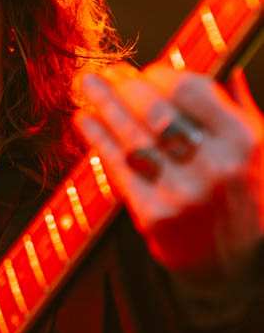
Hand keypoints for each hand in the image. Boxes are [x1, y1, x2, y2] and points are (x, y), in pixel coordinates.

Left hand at [74, 62, 263, 289]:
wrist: (232, 265)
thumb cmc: (243, 196)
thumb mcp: (258, 151)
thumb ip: (238, 109)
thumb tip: (221, 67)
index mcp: (244, 140)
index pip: (190, 89)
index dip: (160, 75)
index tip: (144, 71)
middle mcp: (214, 166)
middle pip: (155, 111)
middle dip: (124, 87)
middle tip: (105, 73)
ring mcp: (182, 193)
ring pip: (132, 137)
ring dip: (104, 105)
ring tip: (87, 85)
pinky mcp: (154, 216)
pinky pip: (118, 168)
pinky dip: (98, 139)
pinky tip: (85, 120)